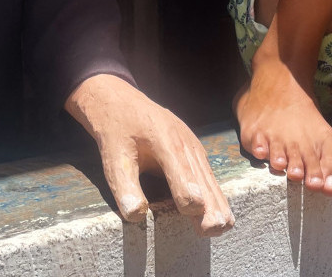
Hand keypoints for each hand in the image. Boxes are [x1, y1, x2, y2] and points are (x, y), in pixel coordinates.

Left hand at [65, 74, 234, 235]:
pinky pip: (209, 178)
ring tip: (219, 229)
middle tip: (210, 231)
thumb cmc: (115, 129)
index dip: (187, 197)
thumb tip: (136, 216)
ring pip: (211, 180)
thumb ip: (124, 186)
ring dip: (216, 205)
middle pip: (204, 180)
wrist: (120, 101)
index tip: (189, 214)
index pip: (183, 173)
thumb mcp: (112, 157)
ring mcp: (194, 147)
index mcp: (165, 140)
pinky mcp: (195, 153)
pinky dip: (214, 197)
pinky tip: (219, 216)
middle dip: (209, 206)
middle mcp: (186, 143)